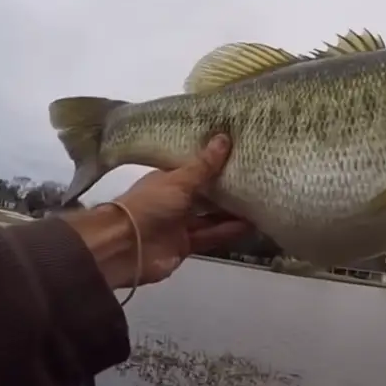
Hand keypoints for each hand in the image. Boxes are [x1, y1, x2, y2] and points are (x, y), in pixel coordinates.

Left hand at [67, 134, 250, 289]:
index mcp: (167, 180)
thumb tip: (224, 138)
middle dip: (227, 189)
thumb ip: (204, 166)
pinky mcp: (185, 245)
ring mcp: (179, 224)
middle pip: (205, 194)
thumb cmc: (149, 206)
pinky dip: (228, 231)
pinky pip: (211, 235)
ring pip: (210, 216)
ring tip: (259, 201)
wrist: (126, 248)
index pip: (194, 168)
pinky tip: (249, 224)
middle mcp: (174, 200)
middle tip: (256, 178)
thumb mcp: (178, 181)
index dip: (214, 163)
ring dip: (232, 212)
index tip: (238, 155)